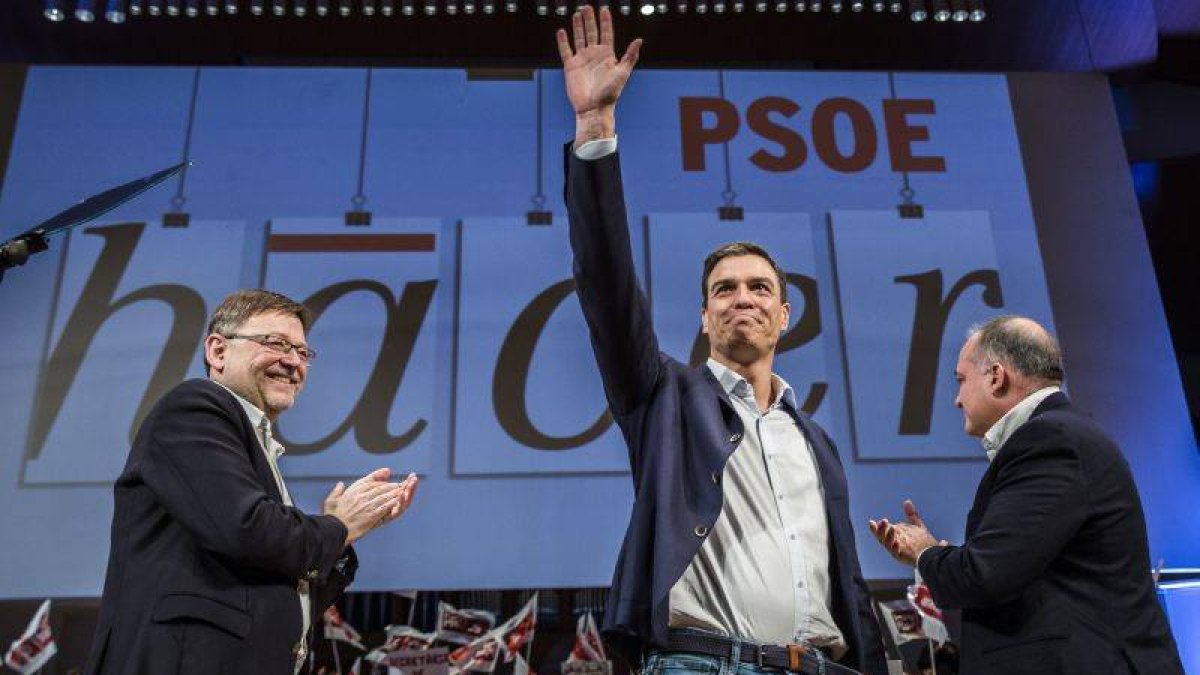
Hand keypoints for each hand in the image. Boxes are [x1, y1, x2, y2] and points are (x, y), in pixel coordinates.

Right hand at [323, 469, 418, 545]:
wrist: (334, 531)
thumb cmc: (332, 517)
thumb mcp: (331, 501)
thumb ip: (337, 491)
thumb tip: (341, 484)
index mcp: (352, 491)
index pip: (370, 482)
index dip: (380, 480)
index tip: (386, 480)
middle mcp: (361, 496)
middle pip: (380, 487)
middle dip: (390, 486)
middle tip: (398, 485)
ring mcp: (367, 505)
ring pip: (384, 496)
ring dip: (394, 493)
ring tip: (402, 490)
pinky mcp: (372, 515)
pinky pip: (385, 507)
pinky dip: (392, 503)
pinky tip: (398, 500)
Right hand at [556, 5, 641, 144]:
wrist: (594, 108)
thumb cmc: (610, 93)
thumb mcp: (623, 73)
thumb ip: (630, 56)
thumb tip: (639, 40)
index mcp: (607, 55)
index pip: (606, 33)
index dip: (605, 21)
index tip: (604, 9)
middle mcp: (594, 55)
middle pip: (592, 32)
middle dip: (589, 19)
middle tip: (586, 6)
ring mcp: (582, 60)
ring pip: (579, 38)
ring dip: (578, 26)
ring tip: (577, 13)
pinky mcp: (571, 67)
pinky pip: (566, 51)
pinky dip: (563, 41)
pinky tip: (562, 31)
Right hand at [869, 499, 943, 566]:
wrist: (931, 555)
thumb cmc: (923, 542)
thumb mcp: (917, 525)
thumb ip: (911, 514)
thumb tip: (907, 501)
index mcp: (895, 535)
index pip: (883, 529)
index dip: (877, 526)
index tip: (873, 521)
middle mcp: (894, 542)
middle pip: (882, 536)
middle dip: (880, 530)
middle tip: (883, 521)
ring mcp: (897, 549)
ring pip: (887, 543)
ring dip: (888, 536)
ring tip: (892, 528)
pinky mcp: (901, 556)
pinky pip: (896, 551)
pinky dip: (895, 547)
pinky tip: (898, 542)